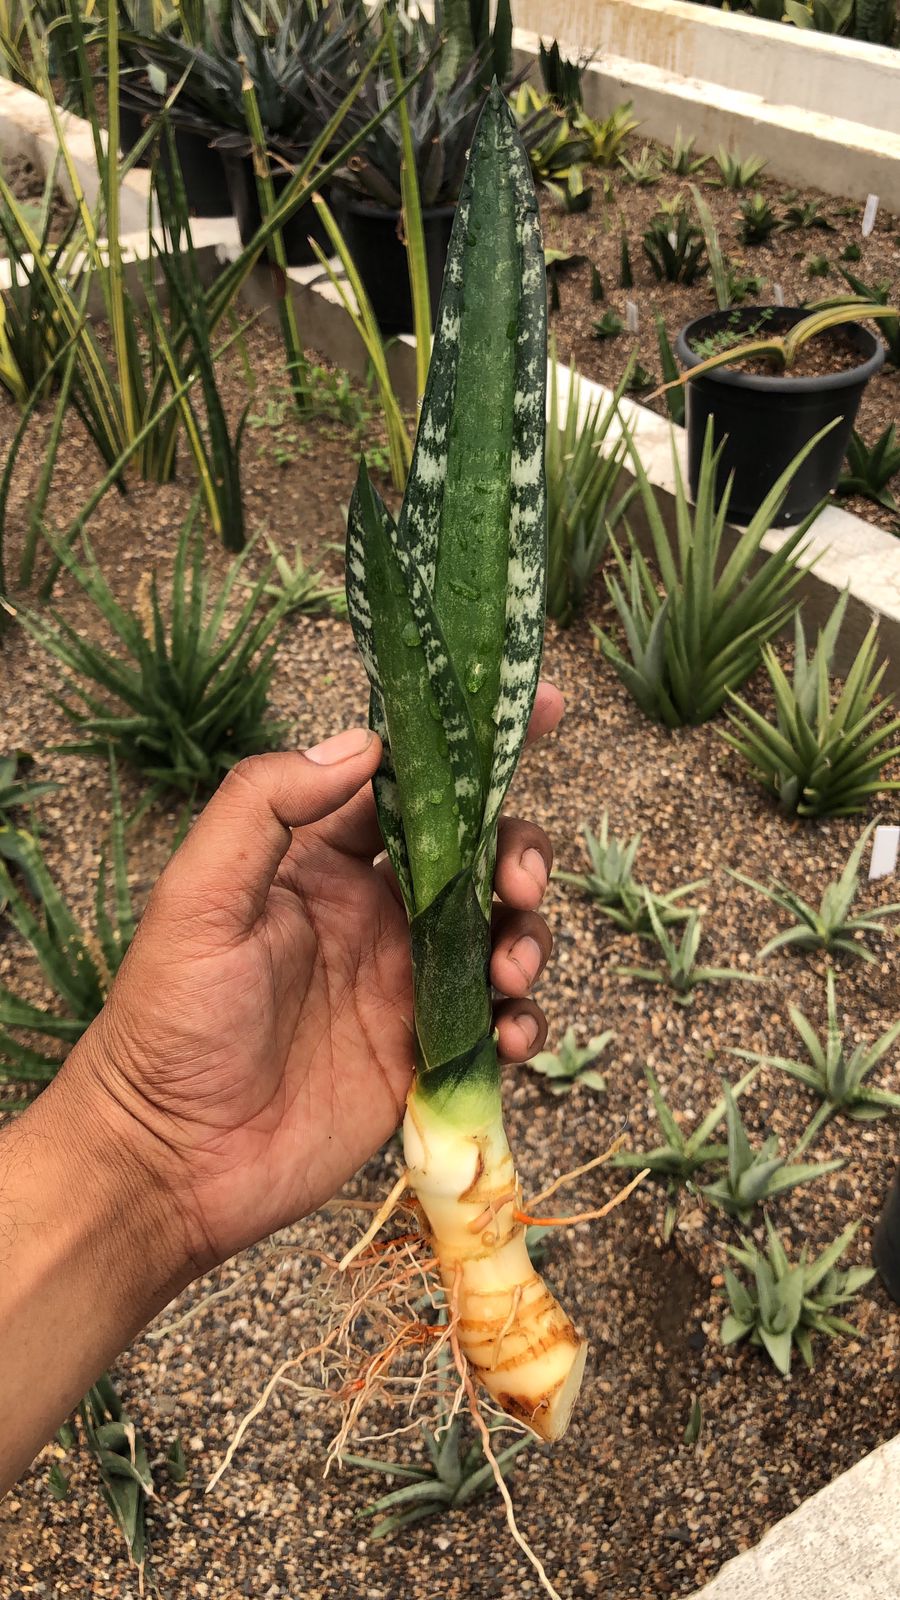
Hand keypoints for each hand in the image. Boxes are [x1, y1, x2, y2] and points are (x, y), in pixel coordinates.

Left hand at [70, 684, 563, 1276]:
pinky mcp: (425, 1056)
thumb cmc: (169, 1022)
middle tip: (516, 882)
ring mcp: (405, 985)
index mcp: (320, 862)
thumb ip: (266, 807)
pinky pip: (500, 1022)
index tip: (539, 706)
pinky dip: (523, 1020)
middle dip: (518, 852)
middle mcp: (373, 913)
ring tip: (507, 971)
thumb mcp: (198, 898)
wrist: (171, 1164)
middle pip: (477, 856)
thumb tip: (363, 742)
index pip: (408, 784)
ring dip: (528, 936)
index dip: (472, 746)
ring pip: (501, 933)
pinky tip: (509, 1035)